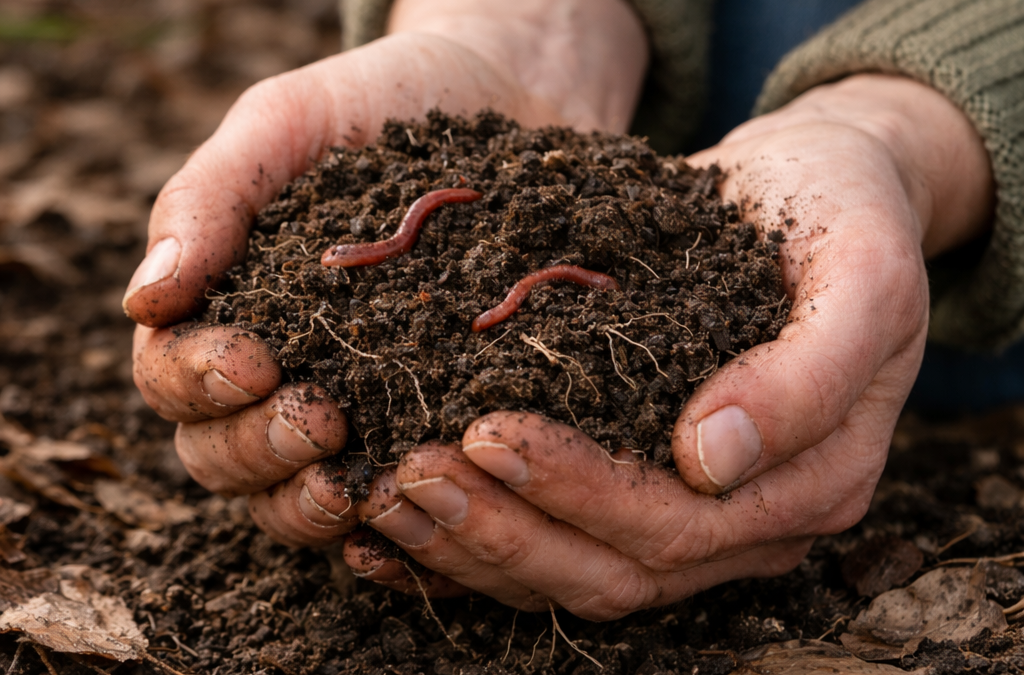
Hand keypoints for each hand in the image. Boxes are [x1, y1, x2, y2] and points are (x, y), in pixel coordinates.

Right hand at [124, 0, 646, 541]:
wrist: (504, 105)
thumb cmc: (379, 110)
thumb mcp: (286, 126)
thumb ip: (210, 201)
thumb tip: (145, 301)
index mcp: (228, 314)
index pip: (175, 379)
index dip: (199, 383)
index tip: (253, 361)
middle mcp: (282, 379)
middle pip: (226, 458)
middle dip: (262, 451)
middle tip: (321, 423)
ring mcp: (358, 413)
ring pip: (297, 501)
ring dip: (317, 505)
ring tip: (365, 484)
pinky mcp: (433, 430)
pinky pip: (396, 508)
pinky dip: (394, 529)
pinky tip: (419, 516)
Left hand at [342, 74, 993, 616]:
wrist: (823, 193)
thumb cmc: (842, 219)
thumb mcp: (862, 274)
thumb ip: (810, 373)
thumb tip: (711, 459)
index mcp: (813, 483)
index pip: (681, 525)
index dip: (581, 490)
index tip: (489, 430)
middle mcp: (750, 523)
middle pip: (614, 568)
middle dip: (504, 527)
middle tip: (408, 472)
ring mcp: (696, 516)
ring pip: (573, 572)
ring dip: (474, 546)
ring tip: (384, 494)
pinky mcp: (643, 488)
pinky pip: (555, 543)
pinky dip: (472, 546)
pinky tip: (395, 526)